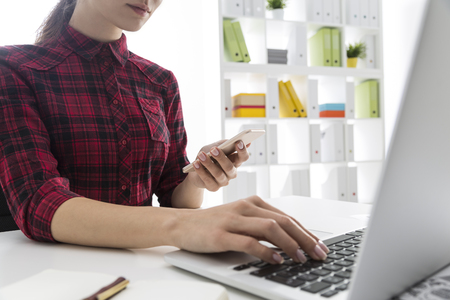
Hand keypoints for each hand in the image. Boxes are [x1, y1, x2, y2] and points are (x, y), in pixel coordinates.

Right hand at [173, 196, 329, 263]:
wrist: (181, 223)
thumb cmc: (213, 224)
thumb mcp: (240, 220)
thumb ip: (261, 226)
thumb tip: (290, 243)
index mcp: (253, 203)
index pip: (286, 218)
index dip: (306, 232)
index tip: (320, 246)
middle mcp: (245, 208)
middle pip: (283, 222)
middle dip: (305, 239)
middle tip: (319, 254)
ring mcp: (232, 220)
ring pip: (269, 228)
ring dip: (290, 244)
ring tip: (302, 258)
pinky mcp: (221, 235)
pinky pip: (248, 242)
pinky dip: (265, 251)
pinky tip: (276, 260)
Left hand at [188, 139, 249, 191]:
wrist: (195, 168)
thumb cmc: (208, 155)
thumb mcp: (215, 146)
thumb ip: (224, 143)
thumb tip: (235, 140)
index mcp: (235, 161)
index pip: (243, 157)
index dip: (242, 151)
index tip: (238, 142)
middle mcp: (231, 173)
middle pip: (230, 167)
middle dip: (222, 158)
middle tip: (213, 150)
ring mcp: (223, 181)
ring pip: (218, 174)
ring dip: (208, 164)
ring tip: (201, 155)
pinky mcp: (213, 187)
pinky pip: (208, 179)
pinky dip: (201, 171)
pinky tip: (196, 163)